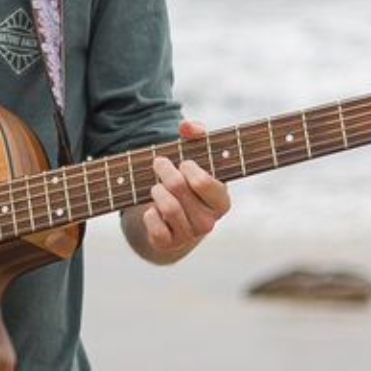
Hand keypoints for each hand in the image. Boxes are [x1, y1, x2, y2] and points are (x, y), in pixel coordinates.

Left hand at [131, 120, 230, 261]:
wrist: (169, 217)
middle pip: (177, 186)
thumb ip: (196, 134)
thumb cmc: (186, 180)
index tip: (184, 162)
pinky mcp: (167, 244)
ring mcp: (189, 235)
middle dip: (163, 169)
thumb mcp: (195, 155)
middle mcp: (209, 221)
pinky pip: (154, 225)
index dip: (187, 167)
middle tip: (159, 163)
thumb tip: (186, 126)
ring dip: (155, 189)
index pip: (202, 181)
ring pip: (166, 205)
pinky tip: (152, 210)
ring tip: (156, 187)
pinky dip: (148, 214)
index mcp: (221, 201)